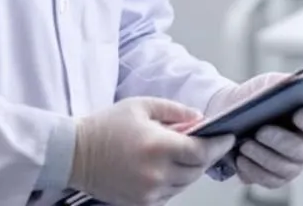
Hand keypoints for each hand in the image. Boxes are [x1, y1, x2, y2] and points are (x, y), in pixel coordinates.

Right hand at [69, 96, 234, 205]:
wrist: (73, 154)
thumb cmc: (105, 126)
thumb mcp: (141, 106)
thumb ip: (175, 111)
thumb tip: (199, 118)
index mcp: (157, 146)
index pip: (201, 151)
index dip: (219, 145)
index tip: (229, 137)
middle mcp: (155, 173)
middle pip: (197, 169)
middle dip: (207, 156)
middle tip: (211, 143)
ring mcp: (148, 192)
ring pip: (185, 184)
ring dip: (191, 169)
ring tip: (187, 153)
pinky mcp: (141, 203)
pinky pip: (170, 194)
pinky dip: (175, 181)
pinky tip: (169, 167)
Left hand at [208, 73, 302, 188]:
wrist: (235, 114)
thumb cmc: (258, 97)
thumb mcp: (269, 84)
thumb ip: (281, 84)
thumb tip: (286, 86)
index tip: (298, 114)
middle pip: (302, 152)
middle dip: (281, 142)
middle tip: (260, 132)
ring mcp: (293, 166)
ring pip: (284, 169)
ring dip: (263, 157)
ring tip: (245, 145)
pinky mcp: (275, 178)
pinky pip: (268, 180)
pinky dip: (253, 171)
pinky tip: (240, 159)